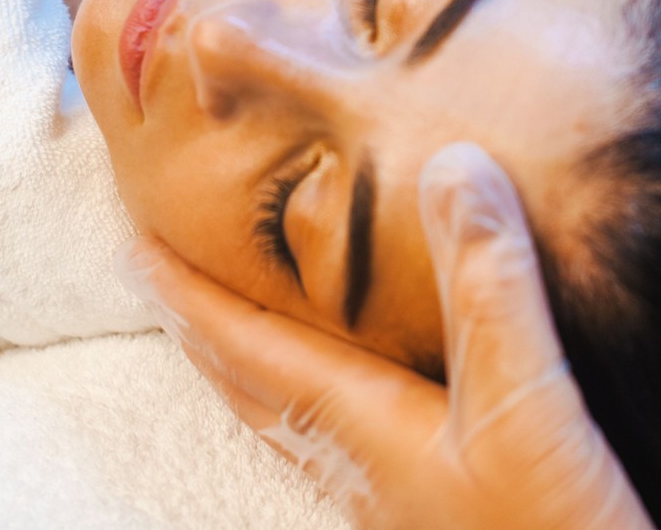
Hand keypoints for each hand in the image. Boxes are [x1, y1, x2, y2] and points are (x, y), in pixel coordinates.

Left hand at [118, 142, 653, 529]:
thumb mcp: (526, 402)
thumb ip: (490, 289)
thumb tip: (454, 165)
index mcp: (365, 430)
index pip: (250, 349)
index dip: (191, 295)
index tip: (134, 247)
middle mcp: (364, 466)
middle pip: (254, 390)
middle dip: (205, 330)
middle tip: (159, 279)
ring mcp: (397, 499)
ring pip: (293, 420)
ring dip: (251, 367)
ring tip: (231, 329)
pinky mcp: (437, 513)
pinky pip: (342, 441)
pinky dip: (318, 399)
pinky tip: (353, 402)